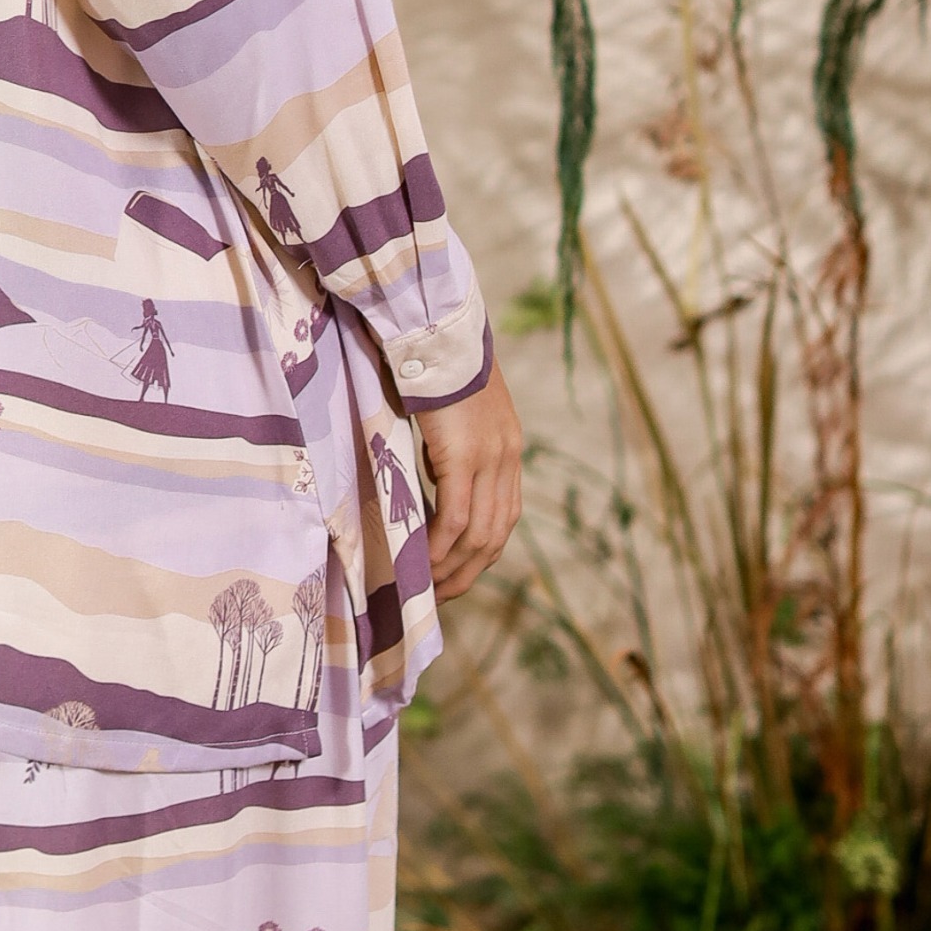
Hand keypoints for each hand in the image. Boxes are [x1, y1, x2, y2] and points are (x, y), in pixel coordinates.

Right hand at [414, 364, 522, 598]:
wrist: (437, 333)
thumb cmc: (434, 364)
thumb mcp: (454, 414)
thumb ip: (453, 446)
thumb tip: (435, 478)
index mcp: (507, 449)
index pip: (504, 516)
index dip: (483, 552)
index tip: (458, 573)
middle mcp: (506, 459)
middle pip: (496, 536)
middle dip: (470, 573)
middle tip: (443, 597)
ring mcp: (489, 460)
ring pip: (478, 535)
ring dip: (454, 568)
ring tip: (429, 590)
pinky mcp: (464, 458)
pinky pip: (455, 518)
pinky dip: (441, 547)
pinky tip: (424, 564)